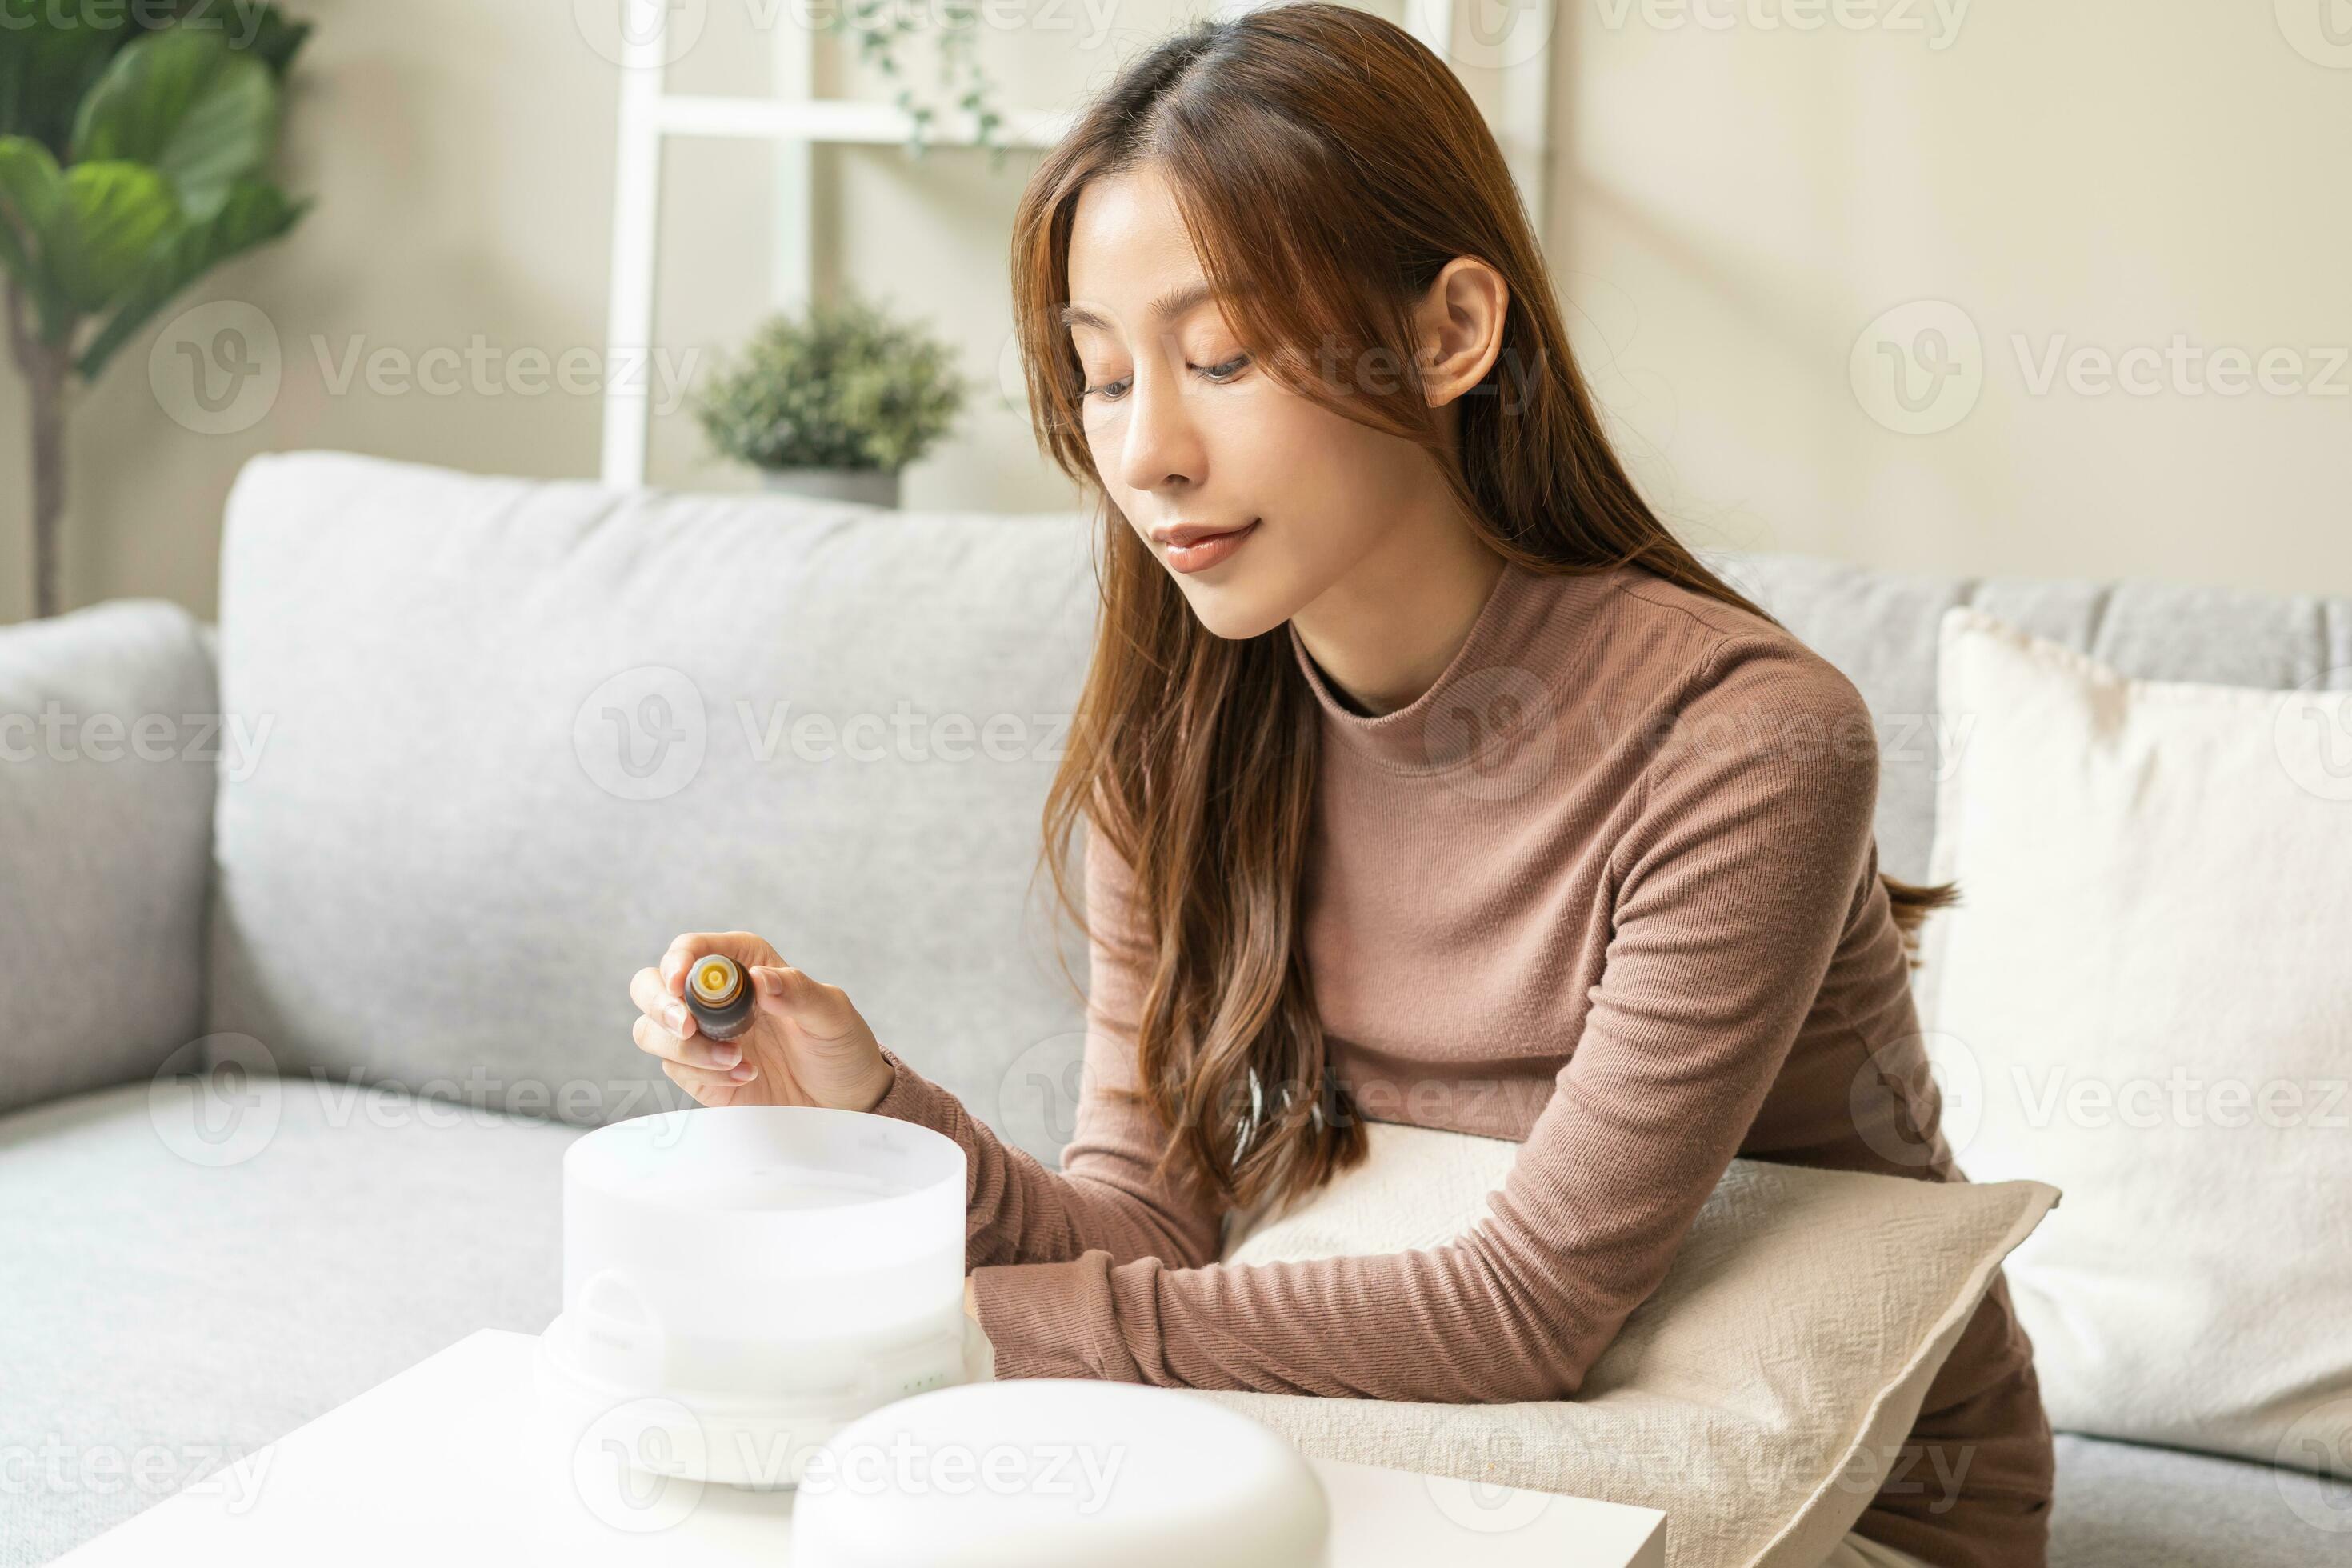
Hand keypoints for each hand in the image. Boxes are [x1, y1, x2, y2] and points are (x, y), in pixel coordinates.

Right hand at [629, 931, 895, 1112]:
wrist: (843, 1099)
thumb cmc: (840, 1045)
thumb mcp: (831, 1015)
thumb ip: (798, 992)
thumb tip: (761, 979)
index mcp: (743, 964)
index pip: (691, 949)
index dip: (677, 961)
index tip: (680, 984)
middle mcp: (714, 996)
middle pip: (650, 985)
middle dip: (658, 1004)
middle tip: (685, 1026)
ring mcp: (702, 1034)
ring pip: (652, 1030)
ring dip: (686, 1048)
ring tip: (738, 1060)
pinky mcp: (699, 1071)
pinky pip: (676, 1067)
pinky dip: (707, 1073)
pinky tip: (747, 1075)